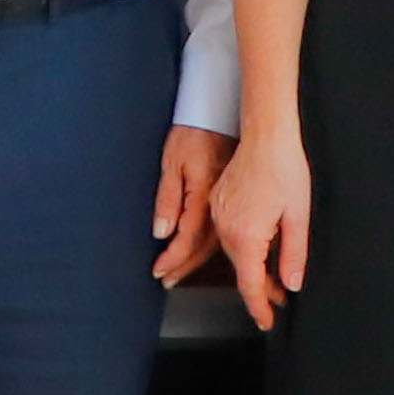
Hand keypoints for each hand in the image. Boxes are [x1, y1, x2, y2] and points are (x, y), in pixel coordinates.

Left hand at [150, 124, 232, 286]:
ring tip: (180, 272)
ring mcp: (229, 202)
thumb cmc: (194, 134)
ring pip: (215, 242)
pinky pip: (223, 230)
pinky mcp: (233, 199)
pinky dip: (210, 245)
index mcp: (203, 196)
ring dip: (197, 260)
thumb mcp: (172, 163)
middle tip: (168, 280)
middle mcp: (220, 204)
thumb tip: (162, 232)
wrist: (218, 114)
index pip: (187, 239)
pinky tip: (202, 251)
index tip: (160, 272)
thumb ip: (167, 199)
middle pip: (203, 247)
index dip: (173, 259)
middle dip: (183, 266)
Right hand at [209, 128, 311, 332]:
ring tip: (273, 276)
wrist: (267, 135)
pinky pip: (228, 236)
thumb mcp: (298, 216)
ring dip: (252, 268)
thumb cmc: (285, 169)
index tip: (267, 322)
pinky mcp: (218, 204)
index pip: (250, 284)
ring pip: (234, 254)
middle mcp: (226, 228)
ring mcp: (219, 215)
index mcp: (246, 235)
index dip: (259, 307)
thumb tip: (291, 283)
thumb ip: (294, 254)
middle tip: (279, 299)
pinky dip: (244, 249)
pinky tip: (260, 248)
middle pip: (241, 271)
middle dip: (259, 289)